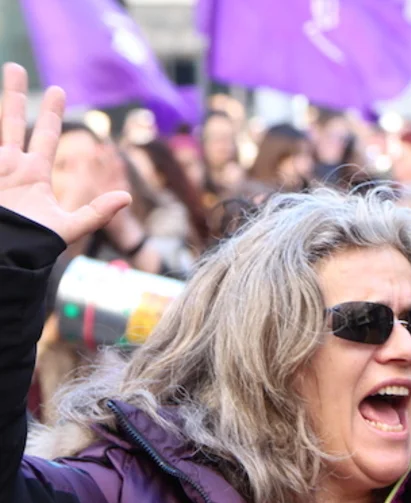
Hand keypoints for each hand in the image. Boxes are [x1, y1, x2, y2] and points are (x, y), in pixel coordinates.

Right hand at [0, 63, 129, 244]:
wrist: (5, 258)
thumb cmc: (35, 246)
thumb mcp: (69, 227)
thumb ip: (97, 212)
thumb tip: (128, 197)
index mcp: (33, 174)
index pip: (44, 135)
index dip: (50, 114)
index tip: (57, 90)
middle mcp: (11, 167)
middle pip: (12, 122)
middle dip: (14, 95)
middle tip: (15, 67)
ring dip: (1, 102)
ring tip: (5, 70)